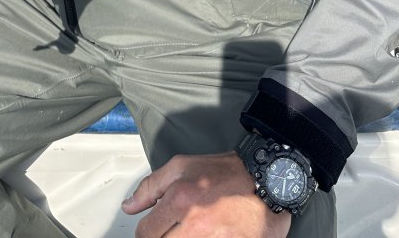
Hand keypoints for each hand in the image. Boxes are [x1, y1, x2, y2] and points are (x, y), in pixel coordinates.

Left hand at [122, 153, 290, 237]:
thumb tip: (129, 206)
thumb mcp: (182, 166)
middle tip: (175, 228)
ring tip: (189, 230)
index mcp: (180, 199)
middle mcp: (195, 224)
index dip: (147, 233)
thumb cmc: (227, 172)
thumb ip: (151, 186)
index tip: (153, 229)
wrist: (269, 180)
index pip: (146, 233)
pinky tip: (205, 234)